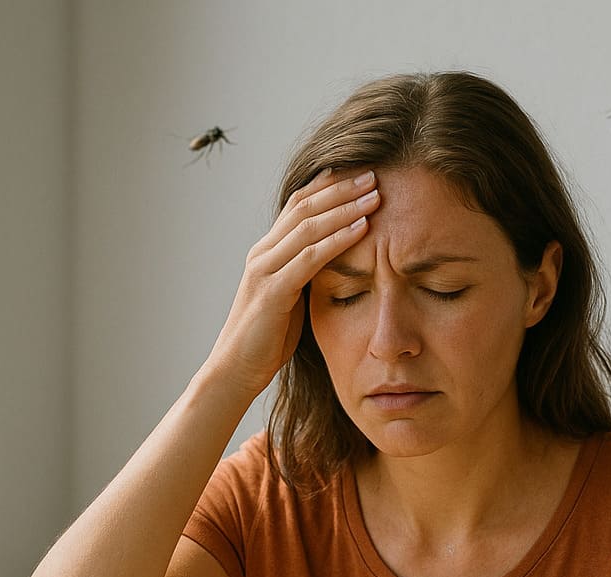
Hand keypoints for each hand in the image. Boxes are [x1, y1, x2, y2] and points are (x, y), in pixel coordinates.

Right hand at [206, 167, 379, 398]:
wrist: (235, 370)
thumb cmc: (266, 339)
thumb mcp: (290, 298)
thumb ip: (305, 275)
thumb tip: (335, 262)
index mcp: (266, 252)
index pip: (298, 205)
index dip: (328, 185)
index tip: (358, 172)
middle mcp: (263, 253)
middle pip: (304, 206)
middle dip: (341, 188)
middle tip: (375, 174)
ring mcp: (265, 270)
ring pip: (308, 226)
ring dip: (345, 207)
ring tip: (375, 195)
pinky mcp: (272, 292)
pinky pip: (310, 258)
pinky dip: (337, 239)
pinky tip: (361, 228)